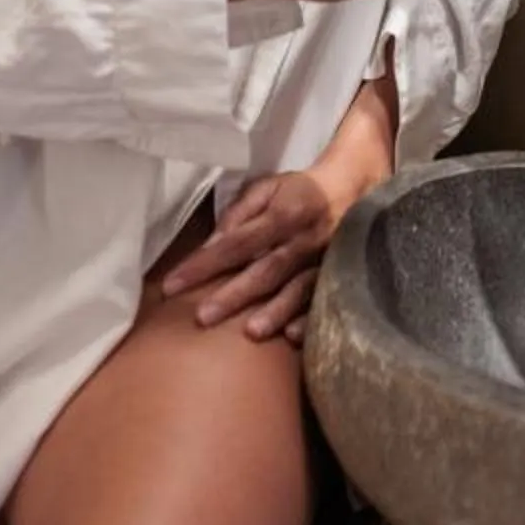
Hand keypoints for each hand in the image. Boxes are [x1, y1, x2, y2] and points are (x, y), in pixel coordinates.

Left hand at [158, 169, 339, 342]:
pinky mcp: (337, 278)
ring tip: (250, 332)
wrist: (351, 190)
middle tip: (202, 317)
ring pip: (297, 290)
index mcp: (284, 212)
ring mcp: (324, 261)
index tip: (173, 284)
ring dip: (275, 311)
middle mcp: (305, 239)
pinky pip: (323, 302)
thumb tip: (211, 245)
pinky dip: (309, 320)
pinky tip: (292, 336)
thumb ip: (239, 213)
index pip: (239, 242)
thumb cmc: (297, 192)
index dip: (206, 262)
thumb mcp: (266, 188)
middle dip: (235, 294)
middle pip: (267, 269)